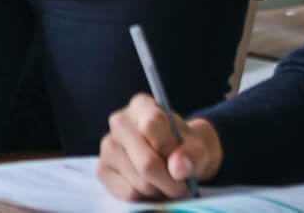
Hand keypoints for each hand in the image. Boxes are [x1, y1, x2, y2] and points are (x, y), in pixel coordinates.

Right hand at [98, 93, 222, 199]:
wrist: (177, 158)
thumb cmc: (186, 148)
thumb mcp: (199, 147)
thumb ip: (193, 154)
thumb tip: (177, 168)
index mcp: (141, 106)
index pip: (151, 125)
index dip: (172, 151)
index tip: (184, 161)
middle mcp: (119, 122)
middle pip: (146, 162)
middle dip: (171, 181)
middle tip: (183, 185)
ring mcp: (108, 145)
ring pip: (140, 182)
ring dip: (161, 190)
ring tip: (167, 183)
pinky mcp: (103, 169)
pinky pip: (129, 193)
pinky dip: (147, 198)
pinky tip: (152, 187)